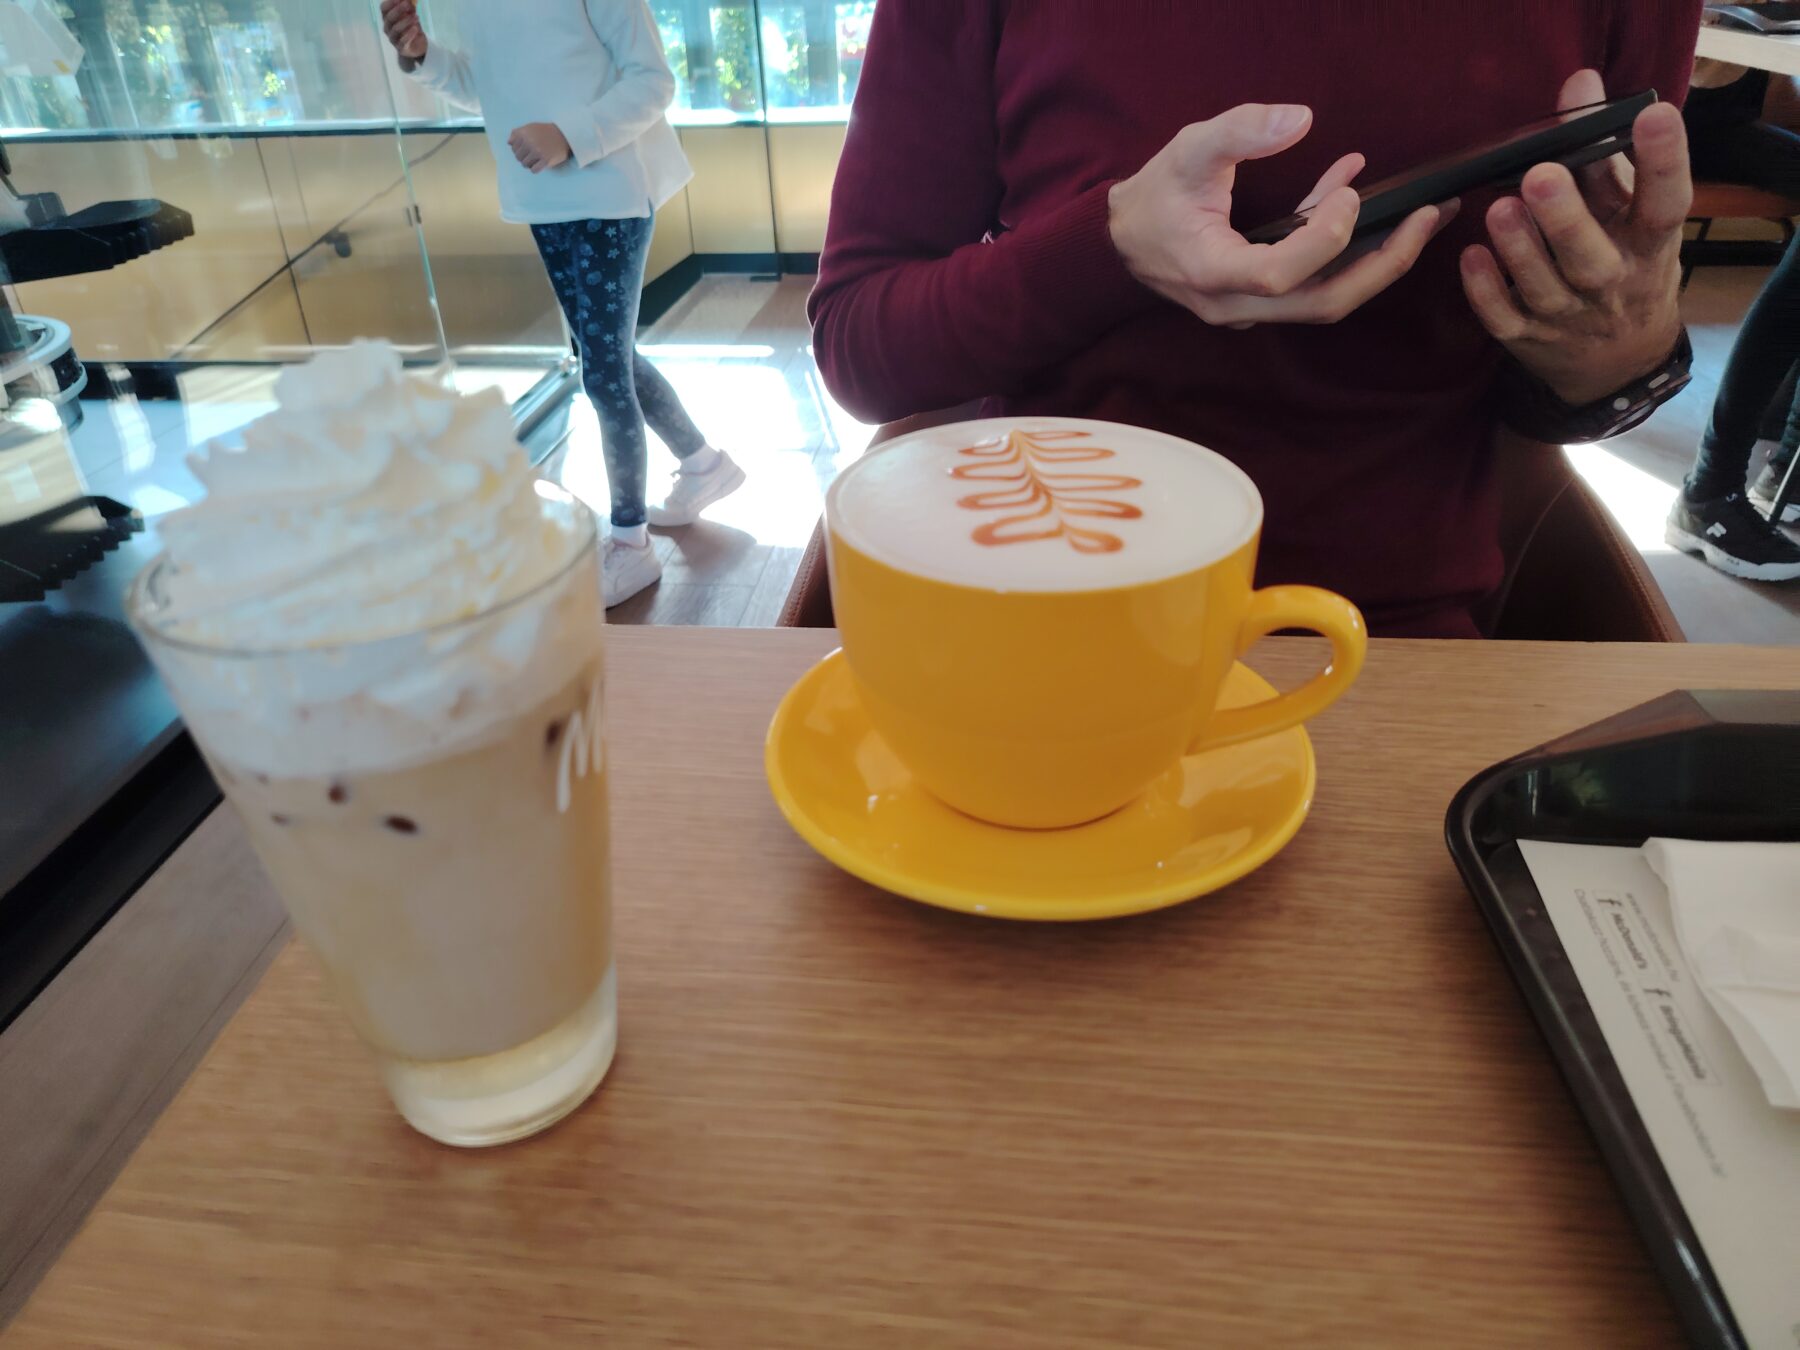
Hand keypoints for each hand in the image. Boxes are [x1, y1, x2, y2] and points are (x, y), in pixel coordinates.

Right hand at [379, 0, 426, 60]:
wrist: (417, 46)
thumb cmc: (411, 28)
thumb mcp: (411, 15)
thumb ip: (410, 7)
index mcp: (387, 17)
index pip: (384, 8)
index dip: (390, 2)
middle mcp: (387, 27)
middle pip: (389, 18)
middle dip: (398, 10)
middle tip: (408, 4)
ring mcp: (393, 38)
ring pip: (395, 29)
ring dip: (406, 21)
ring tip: (416, 17)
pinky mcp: (400, 48)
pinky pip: (403, 41)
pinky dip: (409, 34)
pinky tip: (416, 29)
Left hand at [509, 123, 572, 173]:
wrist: (564, 135)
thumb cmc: (545, 132)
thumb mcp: (530, 127)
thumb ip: (517, 133)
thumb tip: (509, 143)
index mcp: (524, 134)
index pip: (513, 148)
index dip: (518, 150)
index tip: (525, 149)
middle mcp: (529, 142)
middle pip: (518, 157)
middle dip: (523, 157)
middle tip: (531, 155)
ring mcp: (537, 152)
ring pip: (525, 165)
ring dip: (529, 164)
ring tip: (535, 159)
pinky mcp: (545, 160)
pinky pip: (534, 170)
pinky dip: (535, 169)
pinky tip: (539, 164)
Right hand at [1108, 103, 1449, 328]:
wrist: (1121, 241)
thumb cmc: (1154, 197)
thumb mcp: (1189, 150)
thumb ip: (1241, 131)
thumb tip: (1301, 119)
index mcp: (1212, 272)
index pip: (1280, 273)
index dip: (1324, 238)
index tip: (1348, 191)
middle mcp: (1235, 305)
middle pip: (1323, 304)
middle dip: (1384, 262)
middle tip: (1427, 218)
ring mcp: (1250, 310)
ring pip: (1326, 301)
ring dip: (1378, 261)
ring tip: (1421, 218)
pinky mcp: (1262, 301)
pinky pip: (1314, 284)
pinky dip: (1345, 247)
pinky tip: (1355, 192)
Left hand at [1461, 70, 1689, 405]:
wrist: (1620, 358)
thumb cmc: (1625, 260)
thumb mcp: (1629, 211)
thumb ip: (1603, 150)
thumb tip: (1579, 81)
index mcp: (1648, 244)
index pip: (1665, 202)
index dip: (1664, 160)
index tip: (1652, 115)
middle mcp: (1613, 282)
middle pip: (1592, 256)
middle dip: (1566, 217)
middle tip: (1541, 174)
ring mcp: (1568, 315)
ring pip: (1543, 287)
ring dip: (1519, 250)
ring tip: (1499, 209)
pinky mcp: (1528, 337)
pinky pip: (1504, 318)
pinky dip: (1486, 290)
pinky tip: (1470, 256)